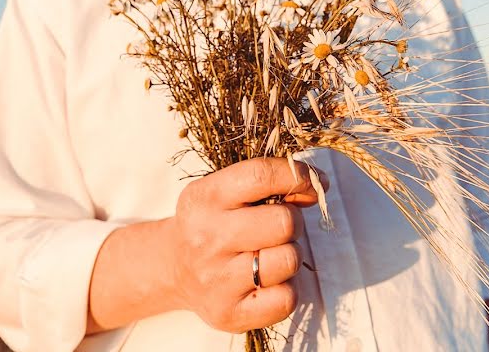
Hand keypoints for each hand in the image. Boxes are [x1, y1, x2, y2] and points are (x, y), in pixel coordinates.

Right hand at [169, 157, 328, 332]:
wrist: (172, 268)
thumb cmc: (211, 222)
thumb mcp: (223, 191)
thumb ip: (265, 183)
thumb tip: (316, 187)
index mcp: (205, 198)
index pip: (261, 176)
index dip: (299, 175)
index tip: (315, 181)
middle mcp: (207, 238)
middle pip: (284, 222)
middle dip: (293, 221)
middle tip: (279, 227)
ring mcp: (216, 280)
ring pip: (289, 260)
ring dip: (290, 254)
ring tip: (270, 253)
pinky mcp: (229, 314)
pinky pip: (286, 298)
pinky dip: (286, 288)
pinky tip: (268, 280)